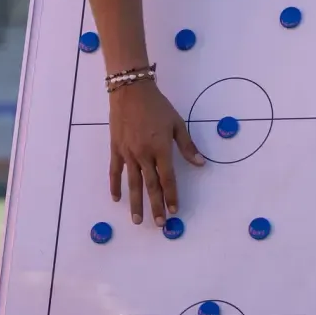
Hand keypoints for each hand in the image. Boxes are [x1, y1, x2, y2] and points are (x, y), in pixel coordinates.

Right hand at [109, 81, 204, 225]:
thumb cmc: (157, 106)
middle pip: (150, 185)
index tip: (174, 210)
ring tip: (137, 220)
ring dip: (136, 203)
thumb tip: (201, 164)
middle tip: (160, 223)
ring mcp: (128, 153)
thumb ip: (188, 146)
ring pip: (132, 183)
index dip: (172, 195)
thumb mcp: (177, 123)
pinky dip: (115, 186)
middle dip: (155, 206)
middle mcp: (144, 155)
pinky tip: (116, 199)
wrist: (131, 91)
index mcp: (161, 149)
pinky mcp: (116, 149)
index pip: (167, 178)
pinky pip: (114, 171)